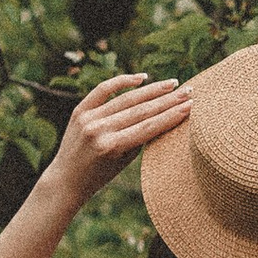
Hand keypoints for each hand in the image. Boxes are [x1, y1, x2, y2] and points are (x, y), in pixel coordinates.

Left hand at [44, 70, 189, 207]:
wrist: (65, 179)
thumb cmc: (100, 175)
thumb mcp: (125, 161)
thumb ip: (141, 137)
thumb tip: (164, 114)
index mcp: (111, 147)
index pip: (149, 127)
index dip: (172, 115)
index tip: (192, 106)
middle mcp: (99, 130)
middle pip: (141, 110)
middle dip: (168, 100)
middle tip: (190, 91)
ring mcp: (88, 118)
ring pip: (127, 99)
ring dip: (152, 90)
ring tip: (173, 84)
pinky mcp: (79, 110)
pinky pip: (103, 90)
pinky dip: (122, 81)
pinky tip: (142, 78)